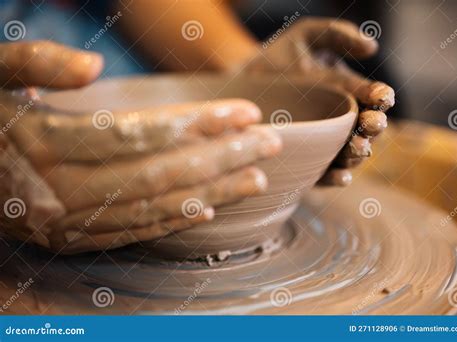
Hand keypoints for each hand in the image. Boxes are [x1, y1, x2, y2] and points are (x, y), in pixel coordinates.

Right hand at [0, 41, 280, 253]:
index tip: (245, 114)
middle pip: (157, 173)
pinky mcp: (69, 239)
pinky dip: (173, 221)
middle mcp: (57, 189)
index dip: (196, 125)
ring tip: (255, 178)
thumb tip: (91, 65)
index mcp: (40, 142)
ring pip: (152, 208)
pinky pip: (130, 232)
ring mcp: (65, 221)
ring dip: (211, 193)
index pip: (137, 133)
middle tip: (268, 144)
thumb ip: (36, 63)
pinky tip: (210, 208)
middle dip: (220, 158)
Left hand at [242, 18, 394, 185]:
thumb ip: (338, 34)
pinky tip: (341, 176)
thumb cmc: (279, 58)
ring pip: (351, 154)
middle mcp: (342, 120)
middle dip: (373, 127)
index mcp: (348, 92)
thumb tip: (371, 46)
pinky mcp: (309, 161)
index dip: (381, 98)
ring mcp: (327, 142)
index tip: (381, 97)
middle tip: (370, 124)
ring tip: (356, 148)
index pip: (373, 98)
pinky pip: (326, 174)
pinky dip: (336, 178)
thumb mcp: (307, 37)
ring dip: (358, 153)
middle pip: (367, 129)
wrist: (243, 84)